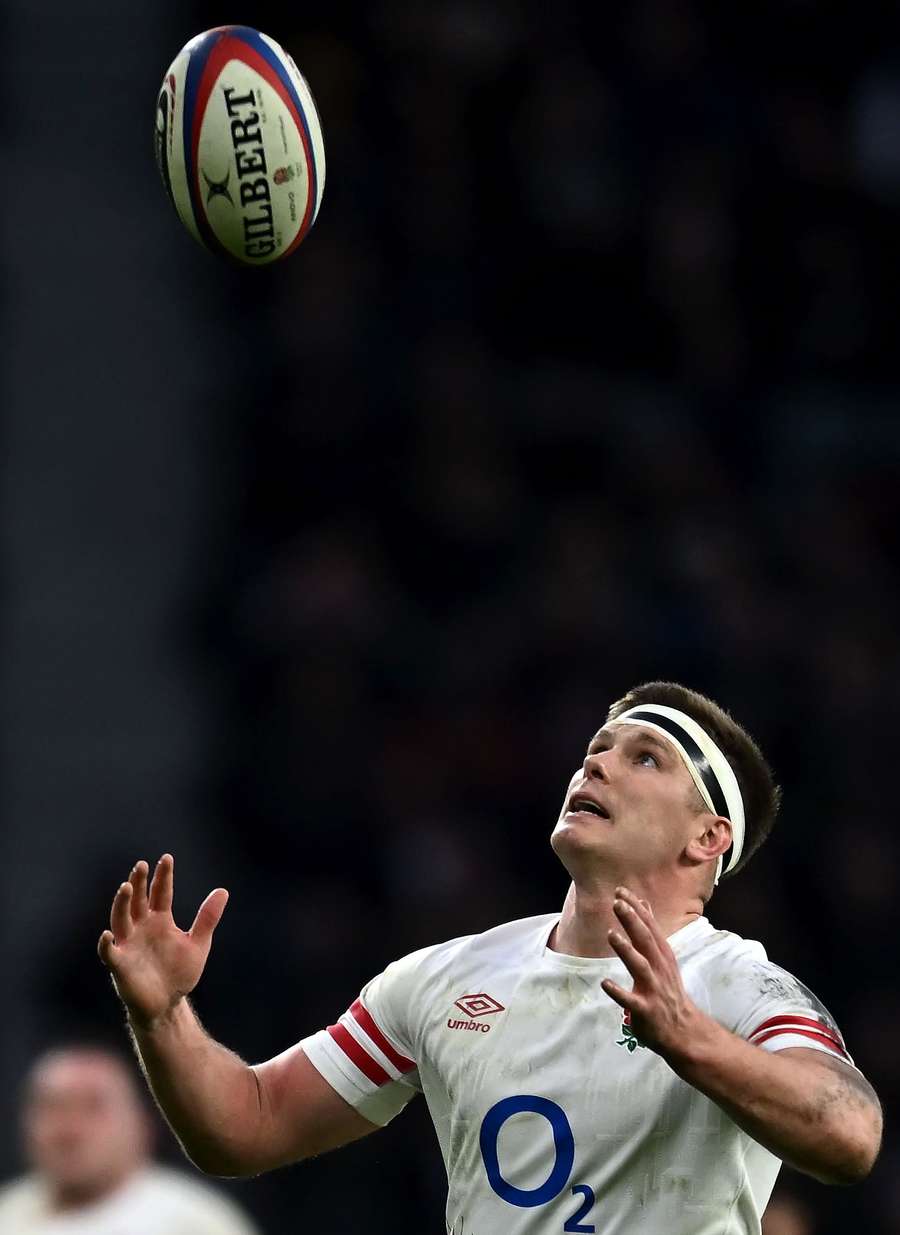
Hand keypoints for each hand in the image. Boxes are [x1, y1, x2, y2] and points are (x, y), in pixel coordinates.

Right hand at [97, 855, 227, 1029]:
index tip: (167, 858)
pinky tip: (107, 934)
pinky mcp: (120, 965)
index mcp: (160, 920)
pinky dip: (106, 944)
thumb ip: (207, 918)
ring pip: (121, 919)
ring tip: (126, 887)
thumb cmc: (179, 972)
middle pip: (138, 901)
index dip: (163, 876)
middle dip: (139, 883)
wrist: (167, 1005)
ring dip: (122, 904)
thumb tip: (223, 890)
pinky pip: (110, 953)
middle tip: (141, 865)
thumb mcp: (198, 943)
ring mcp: (129, 945)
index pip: (161, 893)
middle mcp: (142, 928)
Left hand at [601, 887, 700, 1059]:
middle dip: (632, 921)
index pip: (649, 927)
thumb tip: (643, 903)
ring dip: (627, 950)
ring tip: (611, 935)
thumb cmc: (668, 989)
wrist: (684, 1030)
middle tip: (616, 903)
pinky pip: (630, 1001)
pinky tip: (605, 983)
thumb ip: (651, 932)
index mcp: (662, 955)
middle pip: (646, 941)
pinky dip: (619, 992)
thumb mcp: (663, 957)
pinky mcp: (645, 1010)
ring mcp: (653, 989)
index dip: (636, 908)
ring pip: (641, 966)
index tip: (621, 891)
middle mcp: (660, 968)